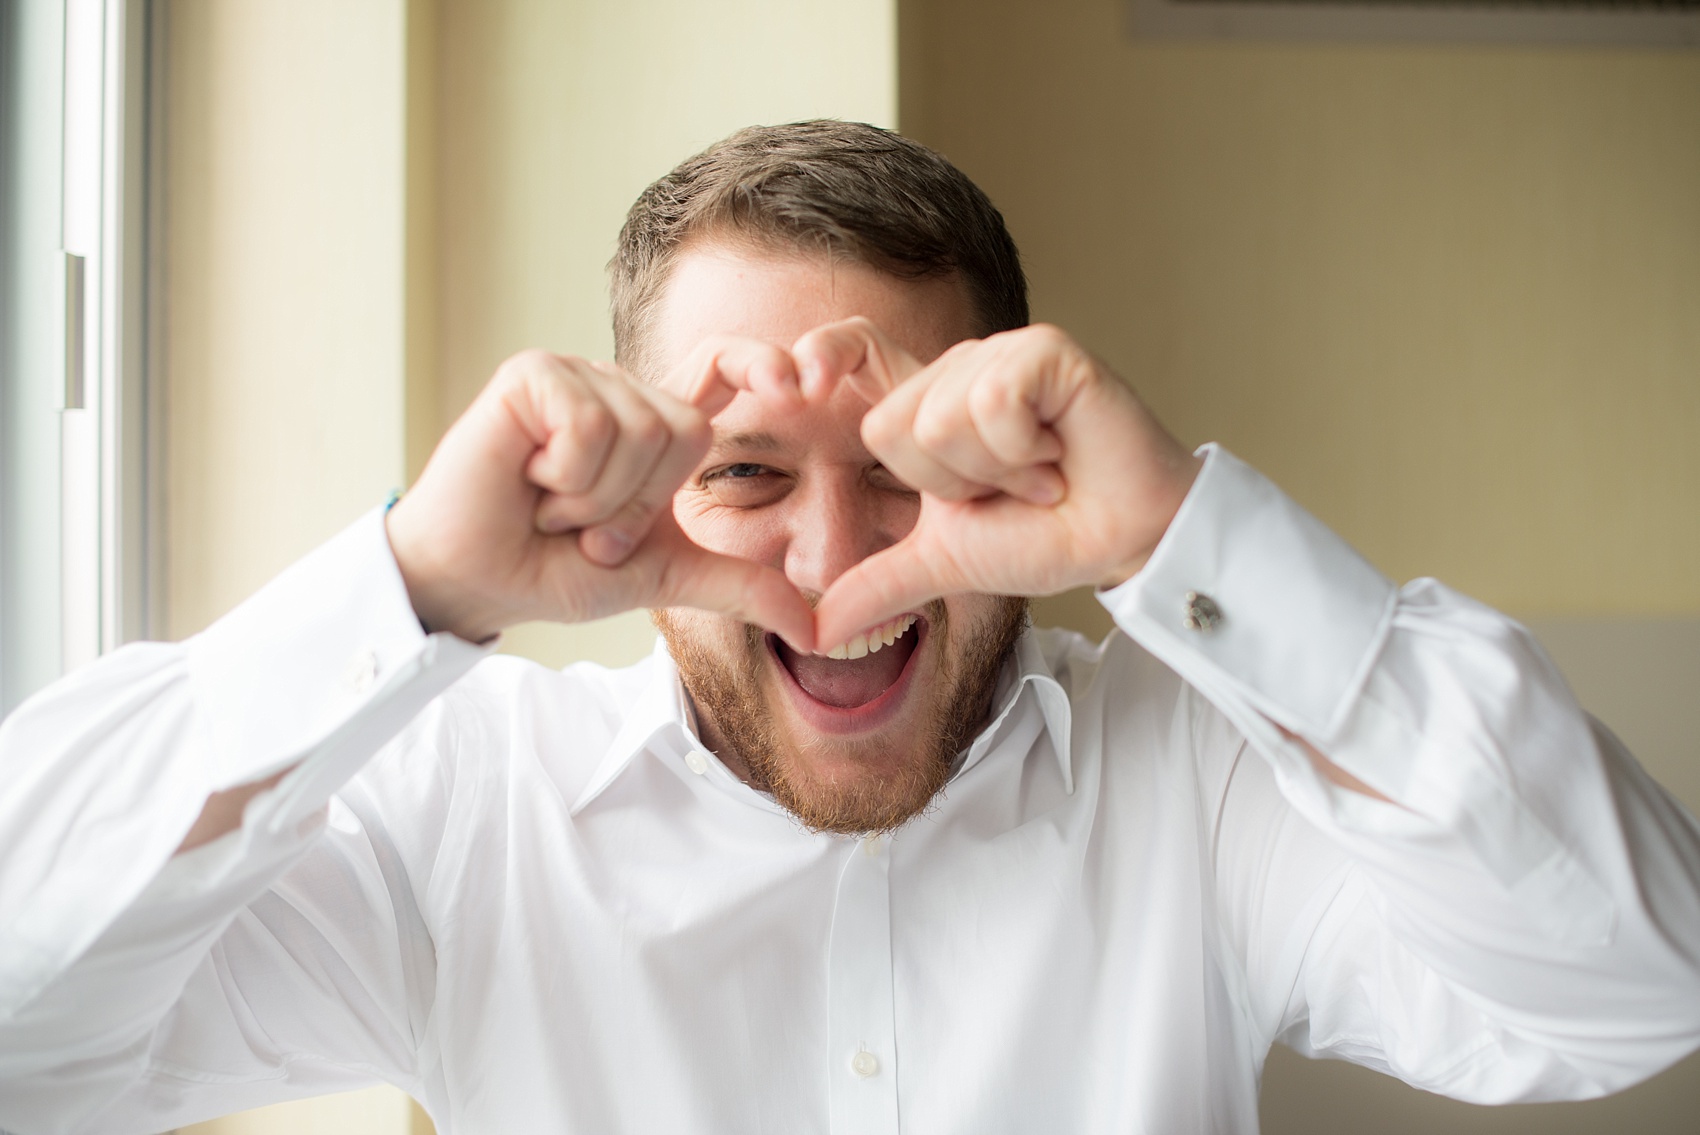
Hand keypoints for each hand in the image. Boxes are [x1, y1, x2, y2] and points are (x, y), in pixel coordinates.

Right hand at [386, 348, 814, 648]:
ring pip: (641, 431)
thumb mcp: (662, 577)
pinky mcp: (533, 376)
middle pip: (687, 430)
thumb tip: (818, 629)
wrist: (477, 582)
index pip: (722, 368)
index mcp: (655, 426)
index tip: (798, 382)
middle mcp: (621, 391)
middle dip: (639, 504)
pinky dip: (565, 478)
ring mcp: (576, 377)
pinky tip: (528, 481)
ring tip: (552, 507)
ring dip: (597, 499)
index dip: (761, 362)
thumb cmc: (555, 570)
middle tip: (586, 527)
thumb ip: (739, 585)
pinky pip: (589, 427)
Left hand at [802, 320, 1201, 651]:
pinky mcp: (1045, 352)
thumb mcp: (944, 562)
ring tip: (1040, 472)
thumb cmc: (1044, 536)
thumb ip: (878, 584)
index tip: (796, 382)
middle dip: (949, 484)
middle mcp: (959, 368)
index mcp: (928, 403)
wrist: (1123, 541)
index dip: (823, 353)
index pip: (858, 350)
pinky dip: (1025, 451)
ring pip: (941, 418)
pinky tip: (1060, 453)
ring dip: (995, 473)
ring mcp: (1002, 354)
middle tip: (1007, 487)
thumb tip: (816, 634)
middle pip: (891, 426)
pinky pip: (993, 404)